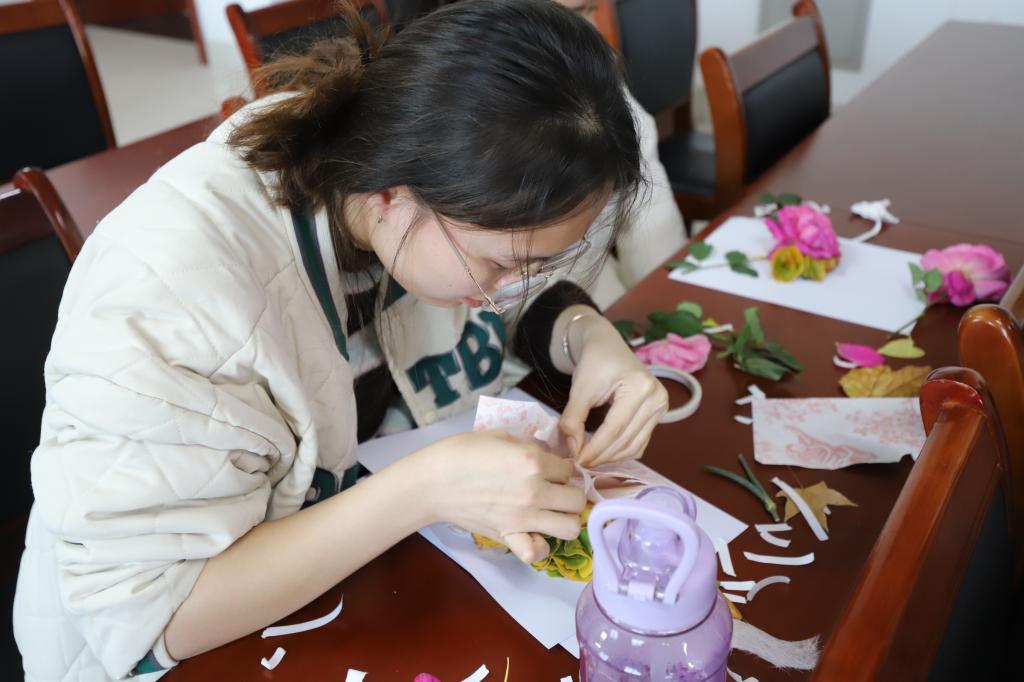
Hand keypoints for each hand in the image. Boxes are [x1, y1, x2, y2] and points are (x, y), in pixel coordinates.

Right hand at [416, 431, 585, 562]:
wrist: (432, 482)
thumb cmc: (461, 452)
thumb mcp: (500, 436)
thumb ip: (529, 446)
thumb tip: (549, 457)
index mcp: (532, 461)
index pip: (568, 469)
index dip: (562, 468)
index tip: (551, 470)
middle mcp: (534, 491)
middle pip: (577, 500)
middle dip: (570, 493)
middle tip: (555, 490)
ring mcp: (523, 518)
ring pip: (570, 528)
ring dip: (564, 520)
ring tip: (550, 513)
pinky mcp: (509, 536)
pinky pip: (537, 552)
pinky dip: (540, 546)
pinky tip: (534, 534)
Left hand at [559, 314, 668, 466]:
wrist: (607, 346)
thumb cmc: (594, 362)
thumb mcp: (579, 388)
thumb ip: (573, 419)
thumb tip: (572, 451)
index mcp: (640, 386)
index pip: (615, 428)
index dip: (595, 449)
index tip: (576, 461)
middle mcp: (657, 397)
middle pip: (627, 440)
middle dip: (602, 456)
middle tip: (579, 463)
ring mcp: (661, 406)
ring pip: (636, 446)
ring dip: (612, 458)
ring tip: (590, 460)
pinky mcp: (658, 413)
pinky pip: (640, 442)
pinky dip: (622, 451)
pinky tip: (605, 452)